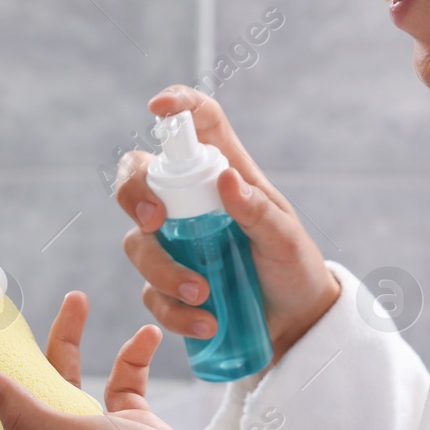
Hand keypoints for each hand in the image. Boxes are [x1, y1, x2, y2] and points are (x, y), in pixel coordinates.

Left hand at [0, 290, 237, 429]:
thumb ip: (26, 411)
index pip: (16, 396)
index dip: (12, 362)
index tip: (13, 326)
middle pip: (55, 379)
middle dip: (63, 338)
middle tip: (76, 298)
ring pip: (92, 378)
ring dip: (98, 344)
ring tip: (107, 311)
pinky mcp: (137, 427)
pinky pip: (129, 383)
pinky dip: (137, 357)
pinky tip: (149, 336)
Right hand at [115, 85, 340, 363]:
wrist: (296, 323)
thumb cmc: (294, 267)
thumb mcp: (285, 238)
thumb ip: (258, 211)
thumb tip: (226, 179)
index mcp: (224, 173)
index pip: (198, 123)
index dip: (177, 105)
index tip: (158, 108)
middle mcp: (191, 201)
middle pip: (140, 176)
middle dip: (132, 193)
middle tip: (152, 221)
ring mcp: (175, 242)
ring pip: (137, 241)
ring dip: (160, 269)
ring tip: (202, 294)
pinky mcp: (169, 284)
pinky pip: (150, 292)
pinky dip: (172, 310)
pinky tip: (206, 324)